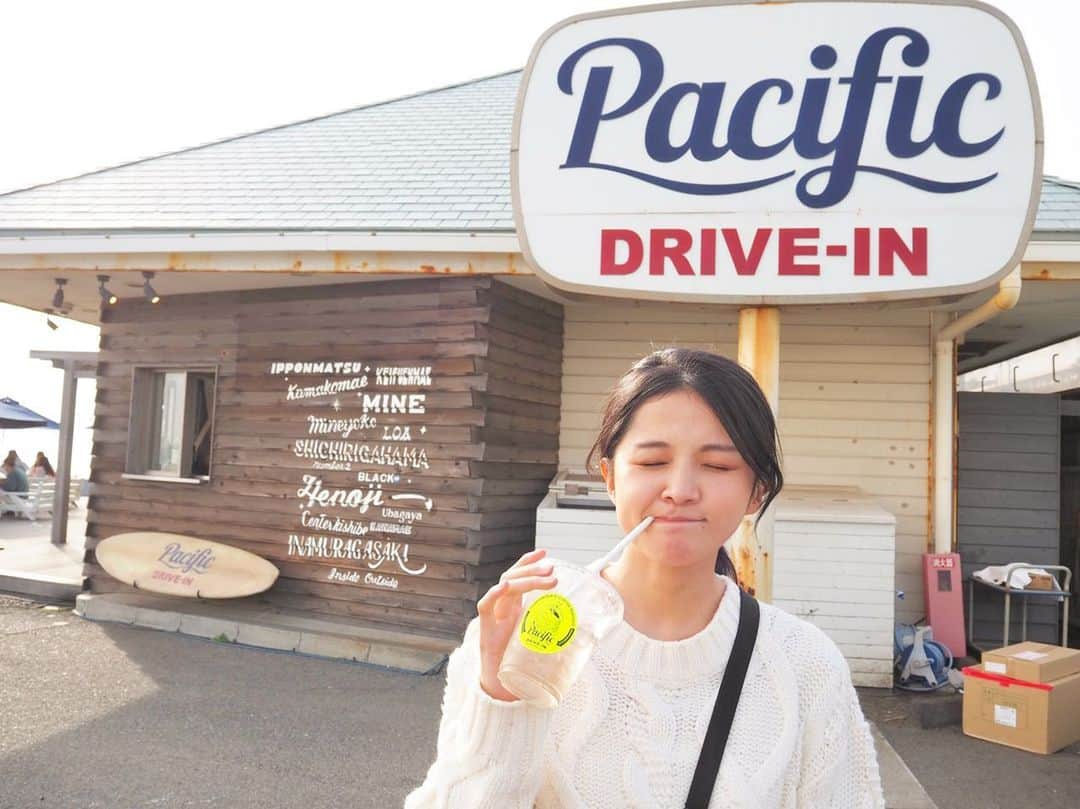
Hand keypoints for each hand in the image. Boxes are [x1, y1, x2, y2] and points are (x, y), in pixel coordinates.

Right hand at [476, 548, 557, 701]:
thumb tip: (592, 632)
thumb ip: (556, 632)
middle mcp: (502, 607)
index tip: (546, 553)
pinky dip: (494, 595)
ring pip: (504, 587)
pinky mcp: (486, 630)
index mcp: (514, 606)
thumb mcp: (541, 640)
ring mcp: (494, 616)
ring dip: (525, 579)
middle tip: (552, 569)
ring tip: (546, 578)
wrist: (502, 686)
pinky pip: (486, 606)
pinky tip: (504, 587)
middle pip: (513, 577)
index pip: (519, 576)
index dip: (530, 563)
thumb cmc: (521, 661)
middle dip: (533, 570)